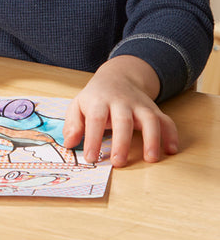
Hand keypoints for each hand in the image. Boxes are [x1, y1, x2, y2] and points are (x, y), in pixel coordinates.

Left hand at [63, 55, 178, 166]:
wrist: (117, 77)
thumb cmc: (96, 97)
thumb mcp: (78, 105)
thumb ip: (73, 124)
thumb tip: (69, 144)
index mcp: (99, 101)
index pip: (95, 119)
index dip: (92, 139)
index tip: (91, 158)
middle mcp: (121, 102)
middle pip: (123, 120)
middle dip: (121, 142)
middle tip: (118, 162)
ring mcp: (140, 105)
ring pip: (149, 119)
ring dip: (152, 139)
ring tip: (151, 159)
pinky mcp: (154, 110)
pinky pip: (166, 121)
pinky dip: (171, 134)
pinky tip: (171, 150)